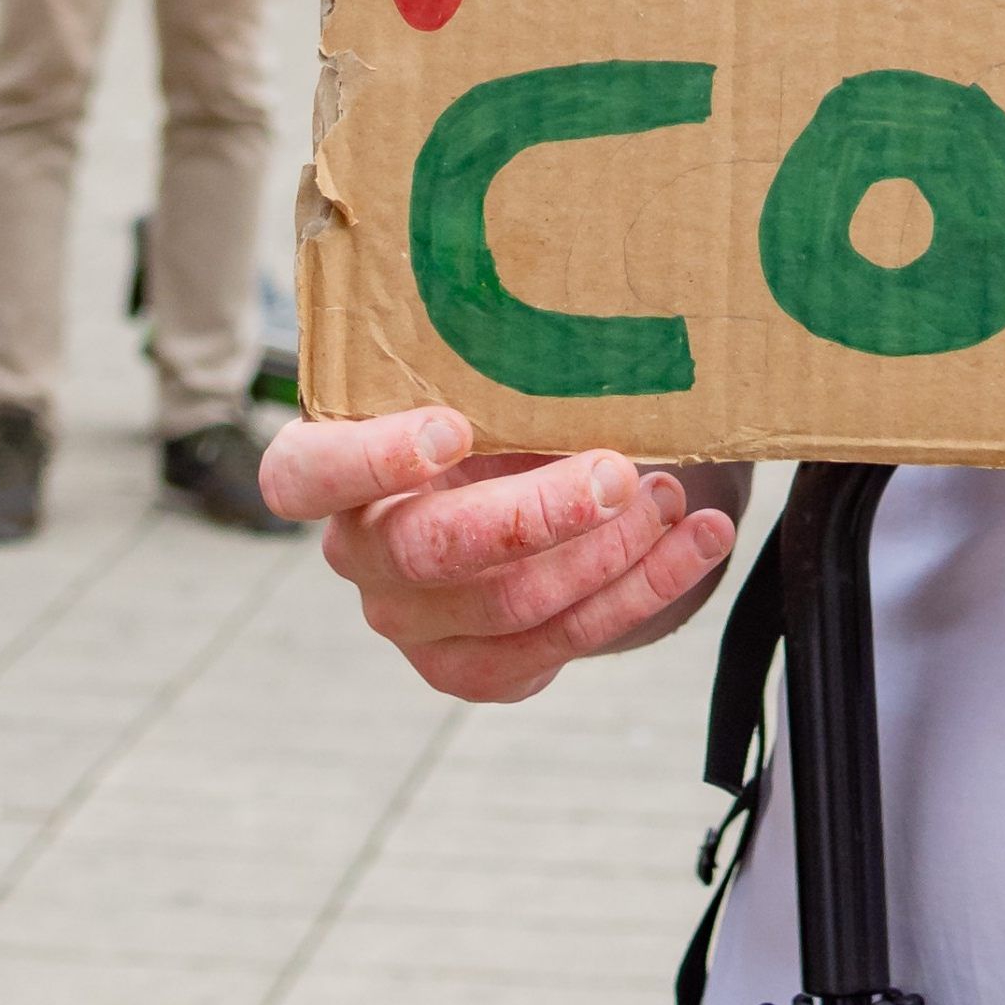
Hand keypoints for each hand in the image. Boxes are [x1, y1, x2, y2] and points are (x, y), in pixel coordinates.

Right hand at [263, 409, 737, 702]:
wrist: (514, 490)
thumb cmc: (485, 415)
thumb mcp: (471, 381)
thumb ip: (490, 373)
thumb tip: (582, 334)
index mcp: (327, 471)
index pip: (307, 476)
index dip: (371, 459)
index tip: (452, 429)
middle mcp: (359, 554)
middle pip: (430, 550)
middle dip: (536, 513)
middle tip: (617, 473)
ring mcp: (413, 624)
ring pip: (510, 606)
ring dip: (609, 552)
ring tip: (671, 496)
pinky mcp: (474, 670)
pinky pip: (561, 645)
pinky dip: (643, 590)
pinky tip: (697, 541)